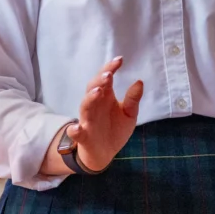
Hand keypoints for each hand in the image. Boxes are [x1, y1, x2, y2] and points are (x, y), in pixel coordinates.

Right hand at [57, 58, 142, 175]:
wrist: (105, 153)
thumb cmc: (115, 129)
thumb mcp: (128, 114)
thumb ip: (132, 99)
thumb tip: (139, 81)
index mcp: (105, 97)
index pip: (105, 79)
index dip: (110, 68)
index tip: (120, 60)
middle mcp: (95, 105)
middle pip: (93, 89)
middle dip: (99, 81)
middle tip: (108, 75)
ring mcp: (88, 120)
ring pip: (85, 106)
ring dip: (90, 98)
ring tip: (98, 92)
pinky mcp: (84, 136)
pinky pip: (76, 132)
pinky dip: (74, 130)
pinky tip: (76, 128)